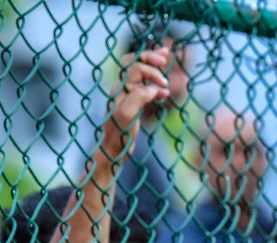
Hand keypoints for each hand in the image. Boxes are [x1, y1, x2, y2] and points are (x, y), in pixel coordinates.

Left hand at [100, 45, 171, 163]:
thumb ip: (139, 97)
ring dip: (153, 68)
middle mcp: (122, 89)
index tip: (164, 83)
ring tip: (166, 62)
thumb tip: (154, 87)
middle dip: (150, 57)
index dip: (151, 70)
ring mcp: (127, 97)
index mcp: (120, 88)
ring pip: (140, 73)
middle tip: (165, 55)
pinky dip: (155, 86)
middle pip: (135, 62)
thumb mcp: (127, 115)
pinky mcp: (132, 106)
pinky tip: (165, 92)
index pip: (136, 67)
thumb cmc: (117, 135)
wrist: (111, 152)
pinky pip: (144, 88)